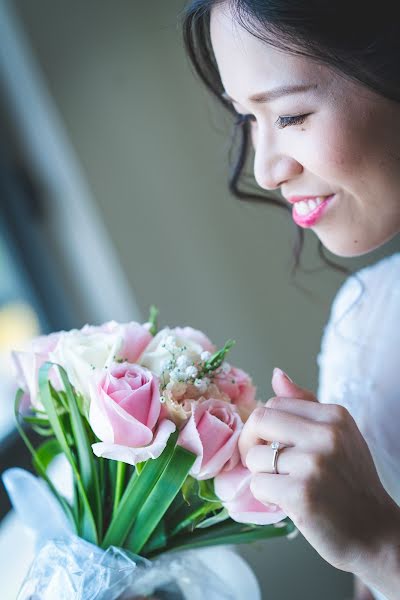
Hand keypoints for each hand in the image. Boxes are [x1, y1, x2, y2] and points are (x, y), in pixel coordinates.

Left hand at [239, 368, 399, 587]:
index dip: (264, 424)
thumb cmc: (351, 483)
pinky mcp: (301, 493)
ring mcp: (314, 463)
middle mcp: (326, 434)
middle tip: (262, 462)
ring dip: (261, 475)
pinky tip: (287, 503)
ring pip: (255, 456)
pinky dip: (265, 496)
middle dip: (250, 442)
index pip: (276, 402)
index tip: (270, 443)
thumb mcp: (338, 435)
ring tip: (285, 486)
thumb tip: (276, 374)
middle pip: (259, 420)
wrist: (376, 534)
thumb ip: (305, 404)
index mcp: (334, 415)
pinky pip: (258, 484)